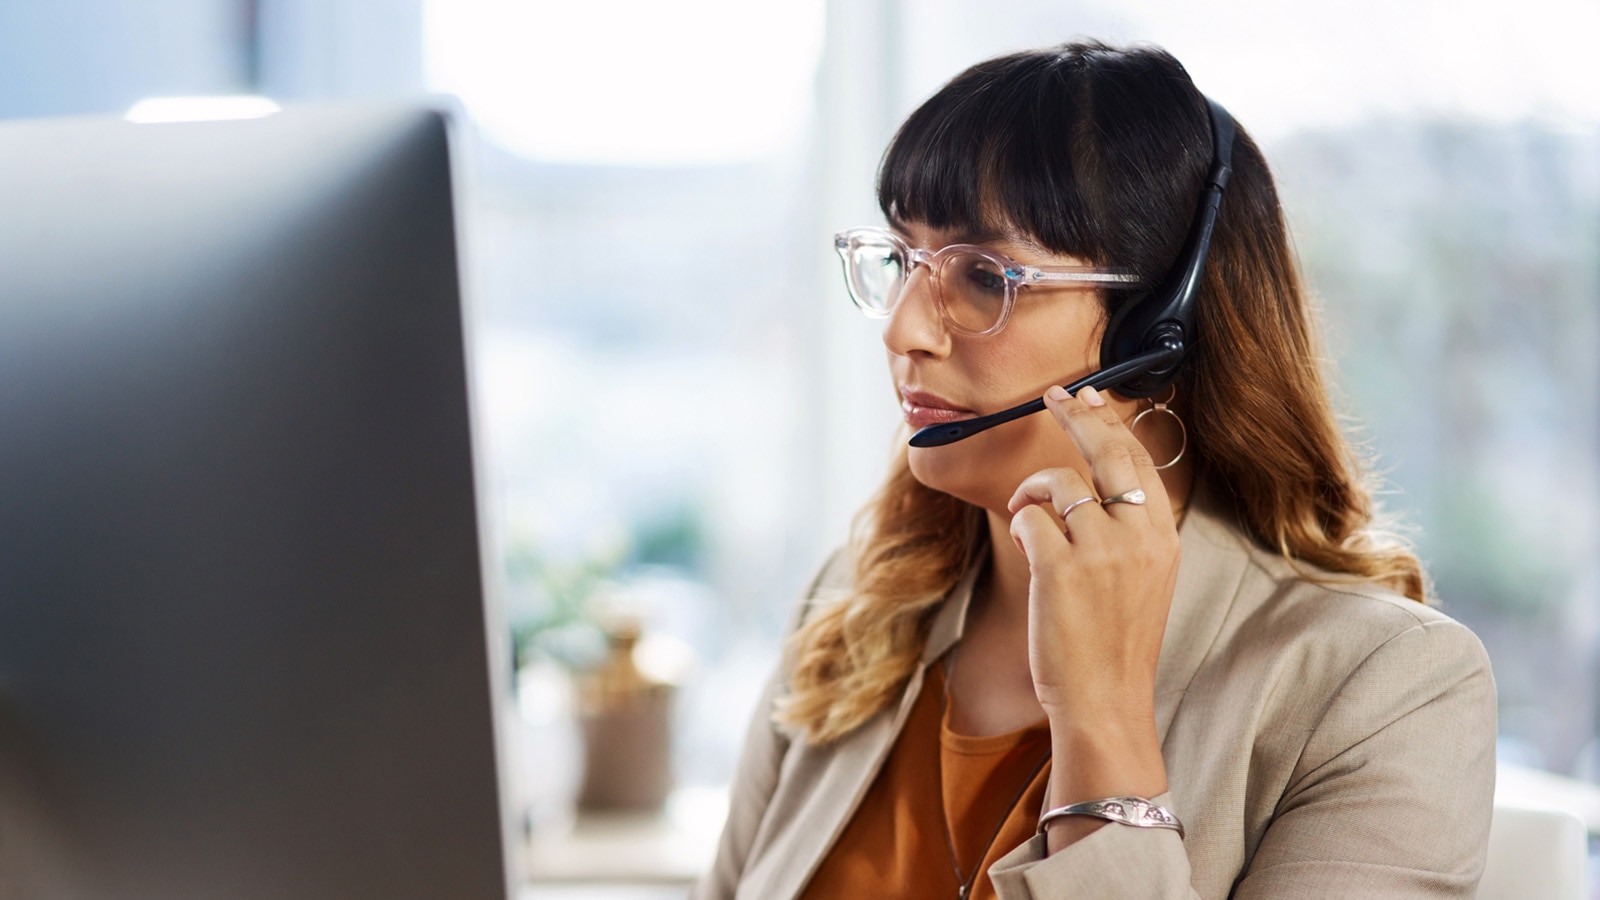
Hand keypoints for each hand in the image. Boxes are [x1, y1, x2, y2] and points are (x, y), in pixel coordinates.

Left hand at [1006, 384, 1181, 723]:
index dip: (1112, 422)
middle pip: (1108, 450)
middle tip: (1054, 396)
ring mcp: (1101, 550)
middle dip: (1079, 414)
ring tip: (1025, 512)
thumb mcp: (1144, 582)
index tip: (1091, 398)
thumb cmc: (1115, 646)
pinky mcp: (1061, 567)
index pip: (1139, 460)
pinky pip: (1030, 517)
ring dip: (1033, 489)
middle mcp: (1139, 536)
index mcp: (1163, 538)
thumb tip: (1099, 488)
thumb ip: (1130, 535)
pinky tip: (1023, 546)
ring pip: (1060, 481)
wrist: (1106, 702)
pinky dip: (1020, 525)